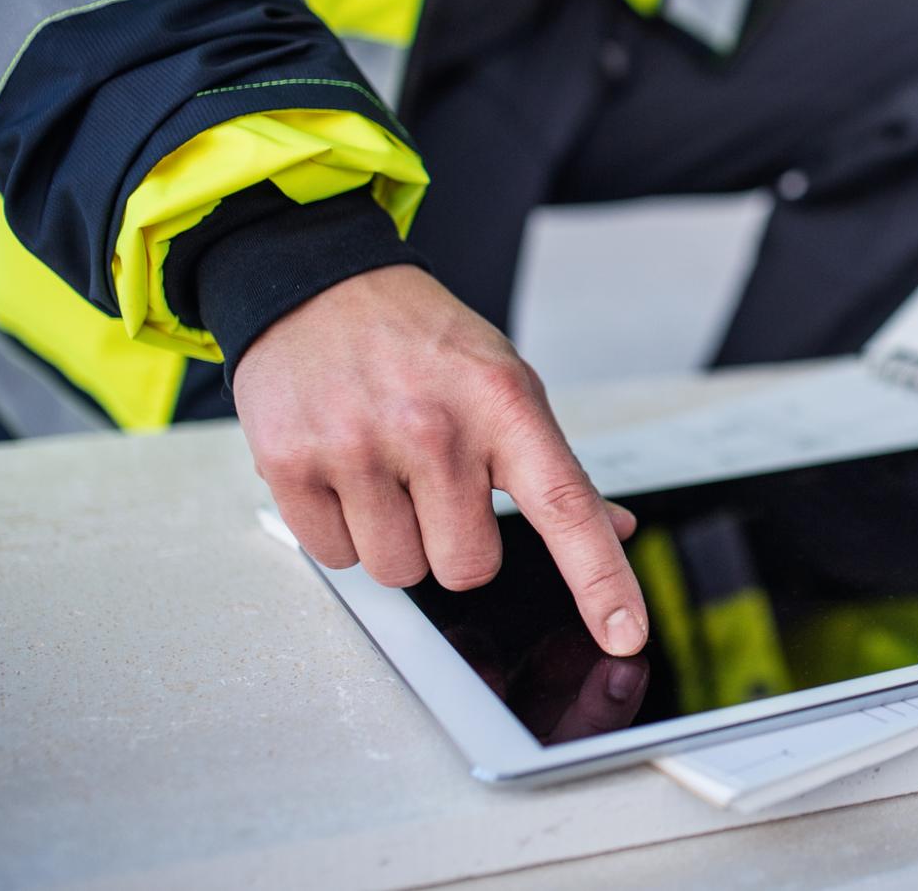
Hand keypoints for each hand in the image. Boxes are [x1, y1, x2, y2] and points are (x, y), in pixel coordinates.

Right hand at [234, 265, 647, 655]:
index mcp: (504, 404)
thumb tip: (616, 530)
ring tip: (386, 470)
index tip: (626, 632)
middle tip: (437, 486)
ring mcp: (359, 446)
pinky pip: (335, 556)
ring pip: (399, 572)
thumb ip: (554, 466)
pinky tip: (344, 471)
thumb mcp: (505, 382)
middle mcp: (434, 426)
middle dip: (456, 543)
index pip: (565, 506)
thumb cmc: (422, 342)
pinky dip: (342, 530)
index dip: (600, 579)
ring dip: (396, 538)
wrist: (319, 285)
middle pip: (468, 568)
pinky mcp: (291, 463)